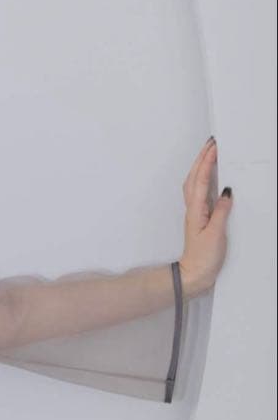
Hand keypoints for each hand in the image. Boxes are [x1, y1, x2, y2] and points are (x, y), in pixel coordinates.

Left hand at [180, 136, 231, 294]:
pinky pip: (200, 193)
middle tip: (211, 144)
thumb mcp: (215, 235)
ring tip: (210, 154)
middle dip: (201, 159)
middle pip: (194, 178)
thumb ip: (221, 213)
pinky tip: (210, 179)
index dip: (207, 162)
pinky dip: (203, 180)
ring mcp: (195, 213)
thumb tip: (226, 192)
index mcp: (196, 210)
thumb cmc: (203, 258)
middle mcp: (193, 209)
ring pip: (194, 184)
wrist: (193, 275)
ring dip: (200, 167)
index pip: (201, 180)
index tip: (214, 146)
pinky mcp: (200, 219)